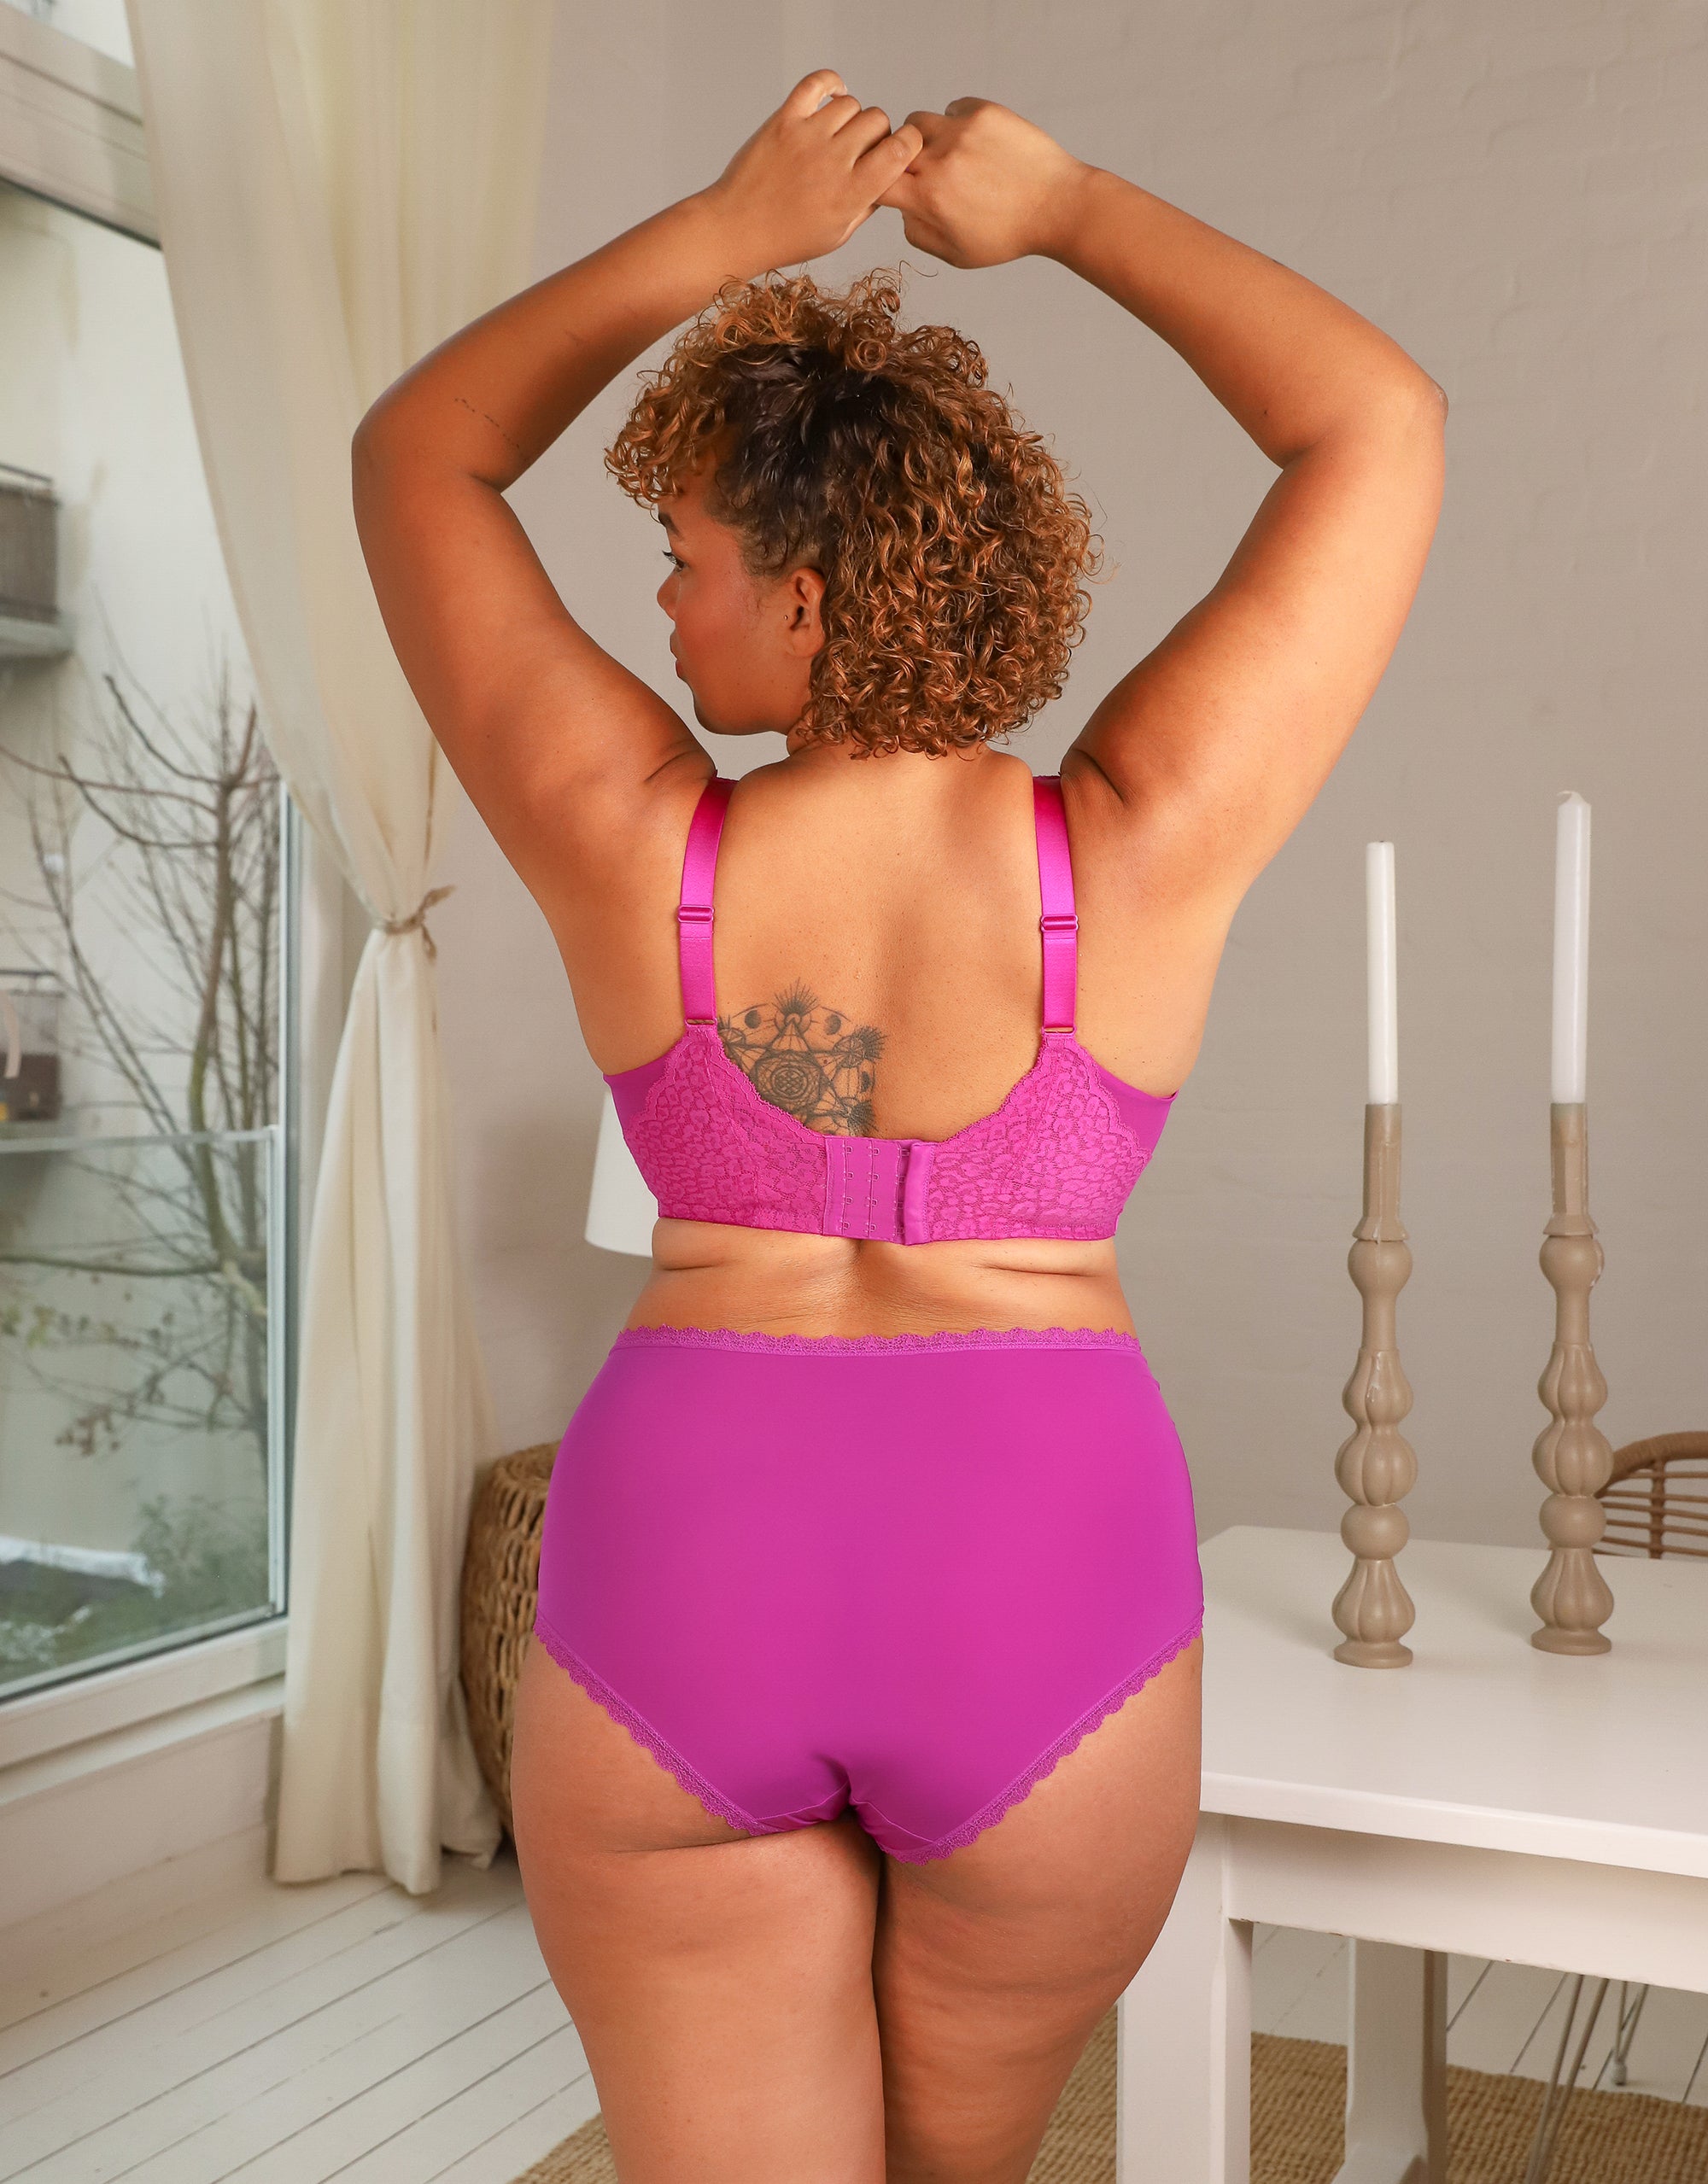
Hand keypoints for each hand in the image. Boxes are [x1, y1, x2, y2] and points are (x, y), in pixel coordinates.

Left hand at [701, 70, 923, 267]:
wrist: (737, 229)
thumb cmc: (786, 239)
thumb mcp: (836, 235)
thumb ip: (866, 205)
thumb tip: (887, 177)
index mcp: (850, 195)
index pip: (899, 151)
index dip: (908, 144)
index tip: (900, 149)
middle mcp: (832, 162)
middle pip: (877, 121)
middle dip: (877, 133)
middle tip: (862, 148)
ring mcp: (807, 137)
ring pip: (851, 104)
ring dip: (851, 117)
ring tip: (839, 134)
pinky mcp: (784, 120)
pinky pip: (818, 83)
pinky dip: (832, 83)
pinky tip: (833, 96)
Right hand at [876, 98, 1090, 267]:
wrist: (1058, 206)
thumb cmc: (1008, 235)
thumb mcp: (956, 254)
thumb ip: (917, 234)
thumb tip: (901, 209)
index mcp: (928, 198)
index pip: (877, 180)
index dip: (879, 183)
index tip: (892, 188)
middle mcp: (940, 160)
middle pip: (893, 147)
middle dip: (901, 160)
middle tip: (923, 172)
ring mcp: (961, 131)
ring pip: (918, 122)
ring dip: (925, 138)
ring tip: (950, 156)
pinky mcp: (983, 112)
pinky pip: (952, 109)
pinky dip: (956, 124)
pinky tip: (976, 144)